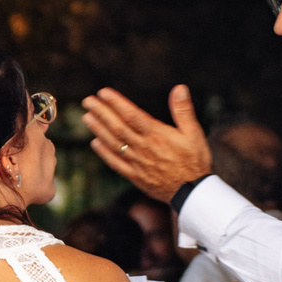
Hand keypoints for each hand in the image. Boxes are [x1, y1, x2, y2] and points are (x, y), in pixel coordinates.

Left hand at [81, 86, 209, 202]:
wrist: (192, 193)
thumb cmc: (195, 161)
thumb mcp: (194, 133)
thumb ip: (184, 110)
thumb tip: (179, 88)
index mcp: (157, 135)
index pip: (131, 114)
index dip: (115, 103)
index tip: (103, 93)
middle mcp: (143, 148)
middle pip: (117, 127)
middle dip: (101, 112)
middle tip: (87, 101)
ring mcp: (137, 163)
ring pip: (113, 143)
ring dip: (98, 129)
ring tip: (87, 117)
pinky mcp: (135, 176)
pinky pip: (116, 163)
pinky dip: (104, 153)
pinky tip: (94, 143)